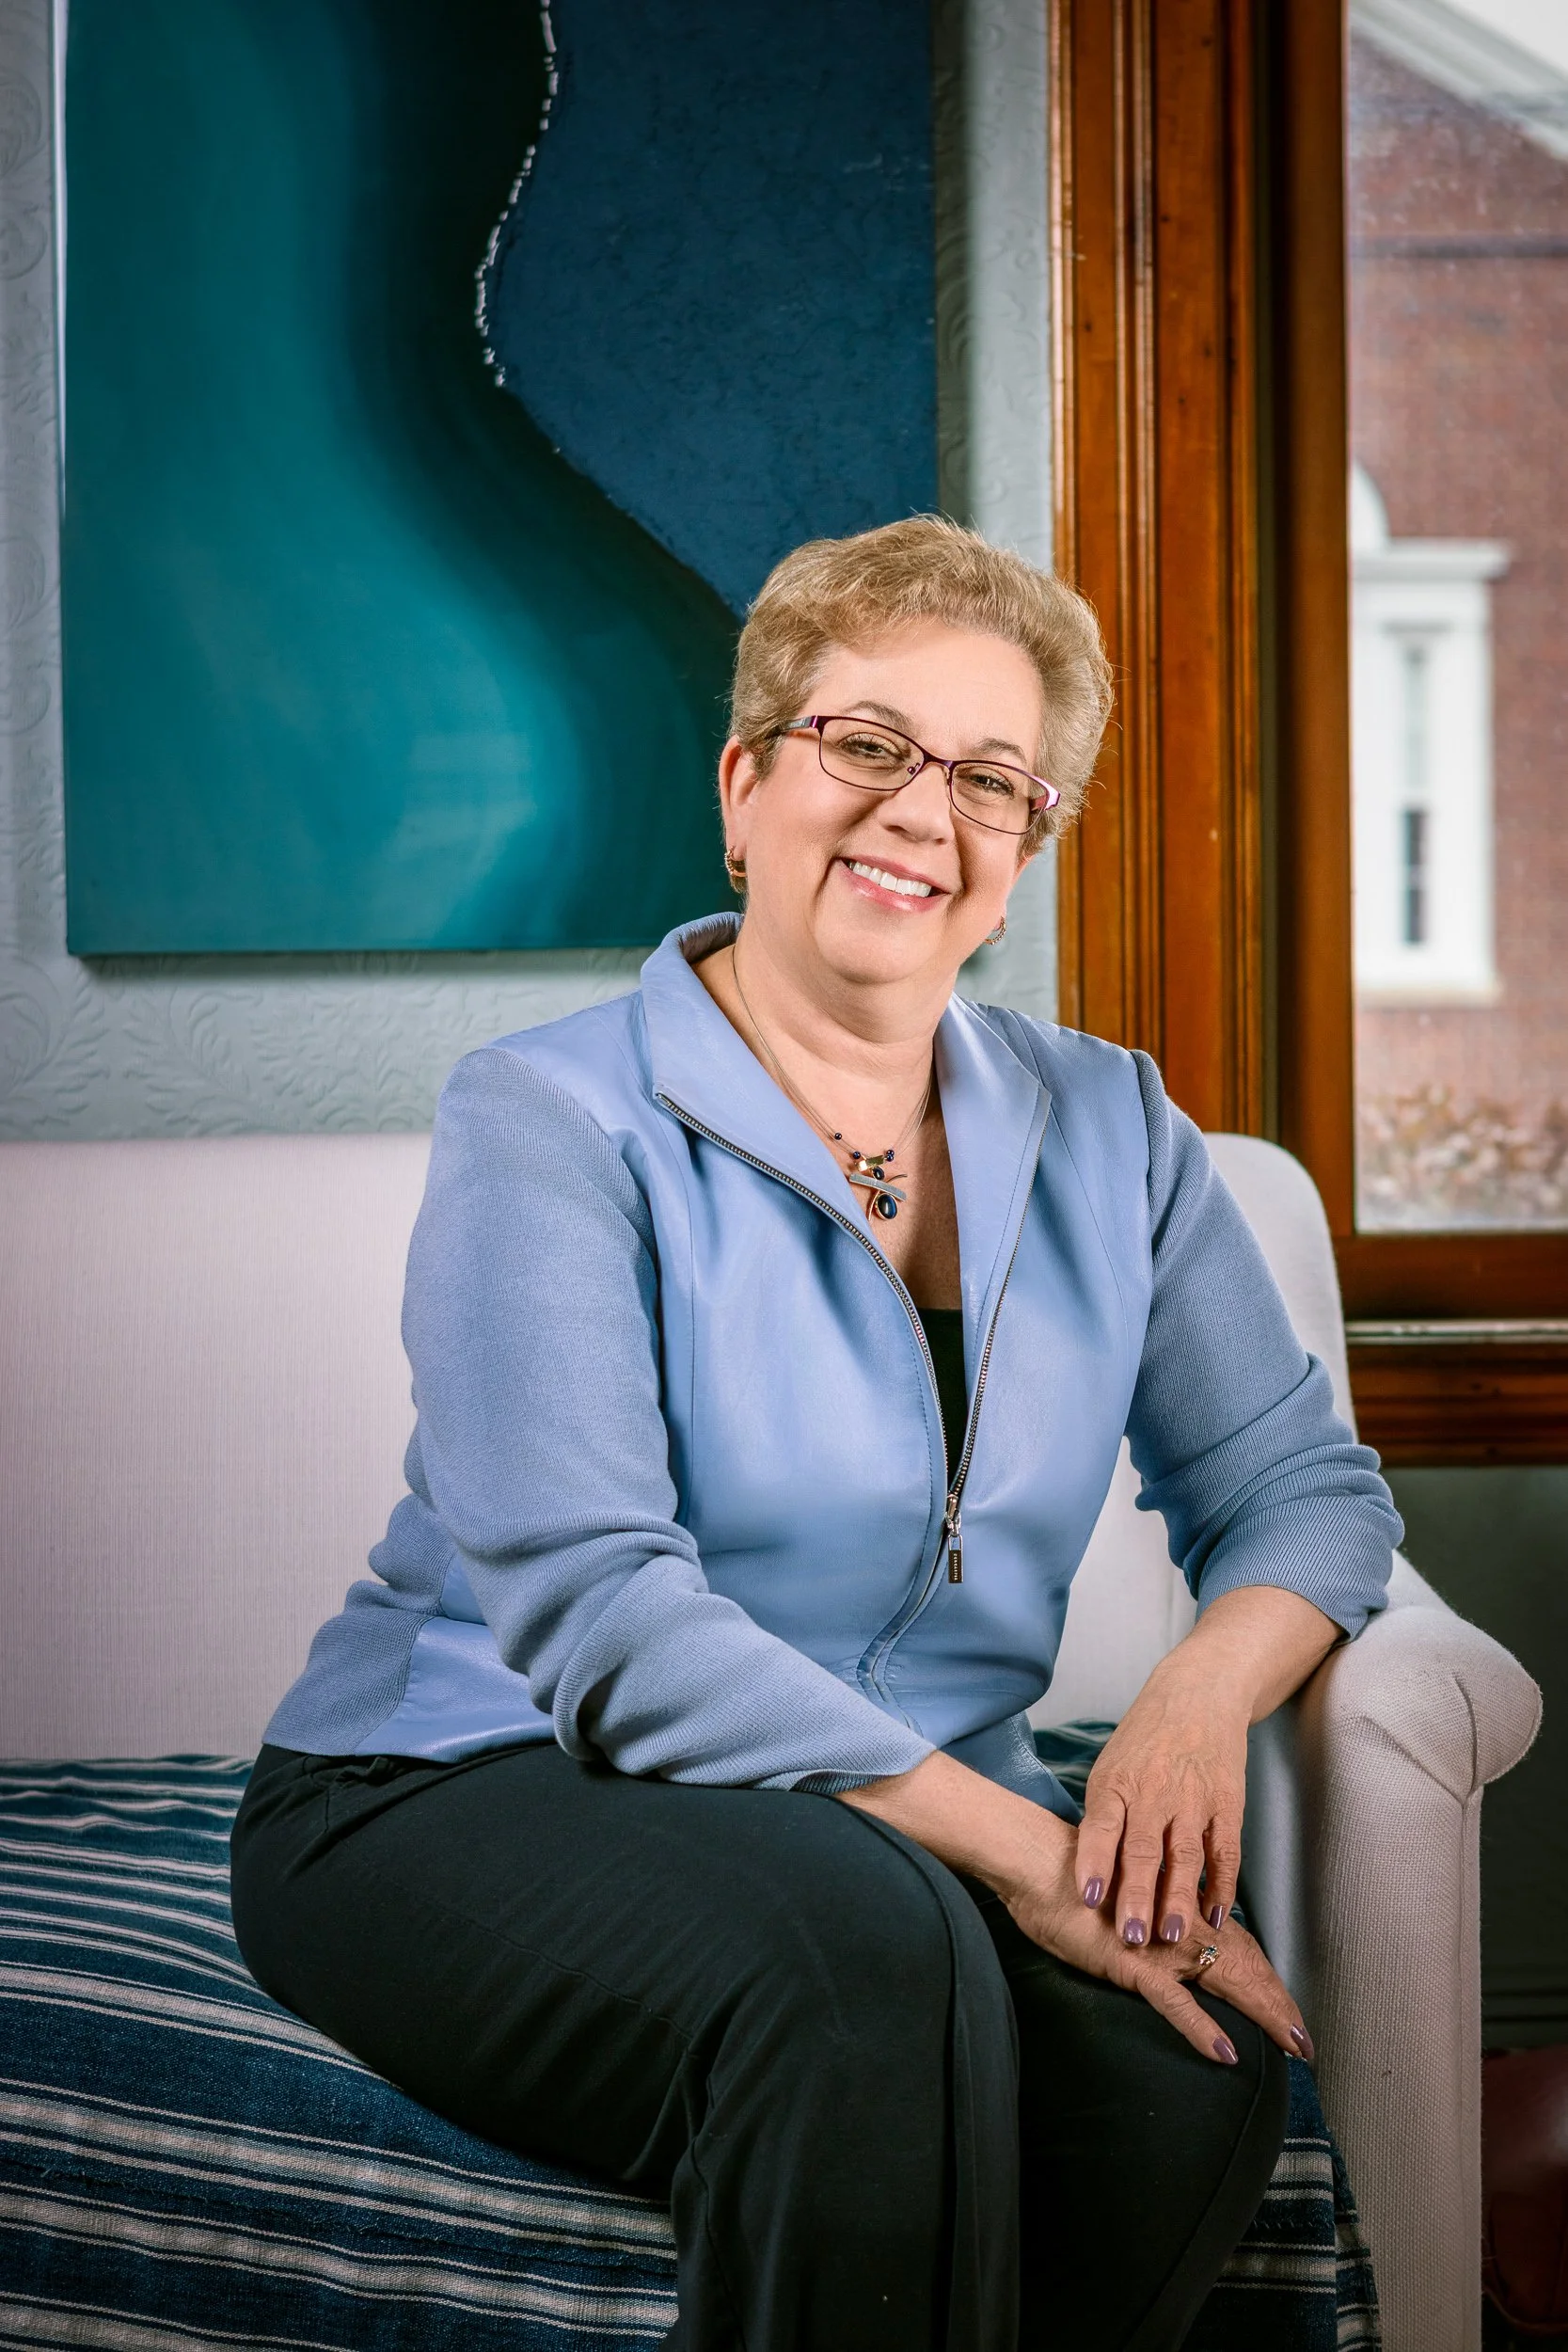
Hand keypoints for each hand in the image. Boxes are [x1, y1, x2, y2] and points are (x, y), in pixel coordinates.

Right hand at [1005, 1833, 1312, 2065]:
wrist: (1039, 1863)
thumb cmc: (1075, 1881)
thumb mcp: (1121, 1902)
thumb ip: (1149, 1919)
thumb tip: (1165, 1938)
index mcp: (1179, 1912)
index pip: (1237, 1948)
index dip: (1265, 1979)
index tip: (1286, 2009)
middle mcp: (1179, 1927)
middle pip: (1244, 1967)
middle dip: (1276, 2003)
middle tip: (1304, 2040)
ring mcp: (1159, 1945)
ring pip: (1224, 1982)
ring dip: (1261, 2013)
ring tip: (1290, 2042)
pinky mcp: (1132, 1963)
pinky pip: (1175, 2003)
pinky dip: (1202, 2029)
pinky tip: (1225, 2052)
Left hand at [1075, 1665, 1247, 1947]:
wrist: (1198, 1694)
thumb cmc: (1145, 1739)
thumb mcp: (1112, 1766)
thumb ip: (1105, 1816)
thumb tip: (1092, 1874)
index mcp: (1116, 1781)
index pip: (1101, 1826)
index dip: (1095, 1862)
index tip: (1089, 1898)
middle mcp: (1154, 1790)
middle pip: (1144, 1850)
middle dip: (1138, 1897)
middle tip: (1133, 1938)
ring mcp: (1193, 1797)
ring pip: (1185, 1857)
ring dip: (1180, 1899)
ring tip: (1173, 1936)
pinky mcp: (1227, 1803)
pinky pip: (1225, 1852)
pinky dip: (1222, 1885)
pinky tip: (1215, 1915)